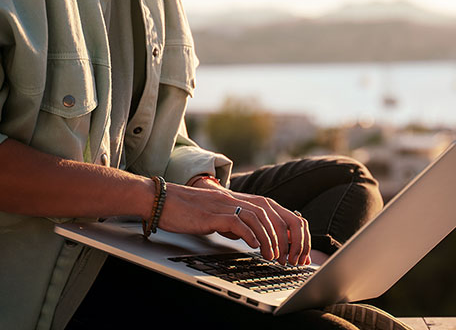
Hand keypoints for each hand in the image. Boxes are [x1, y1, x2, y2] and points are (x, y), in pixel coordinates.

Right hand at [162, 179, 309, 264]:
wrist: (162, 200)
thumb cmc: (186, 210)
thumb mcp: (217, 216)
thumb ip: (234, 223)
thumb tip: (249, 238)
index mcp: (238, 199)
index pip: (274, 209)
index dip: (287, 228)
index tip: (293, 248)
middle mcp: (235, 199)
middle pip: (272, 211)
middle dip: (285, 235)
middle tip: (289, 256)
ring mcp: (224, 205)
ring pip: (258, 216)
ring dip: (270, 238)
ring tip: (274, 256)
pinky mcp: (212, 214)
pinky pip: (237, 222)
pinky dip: (249, 235)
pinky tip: (254, 247)